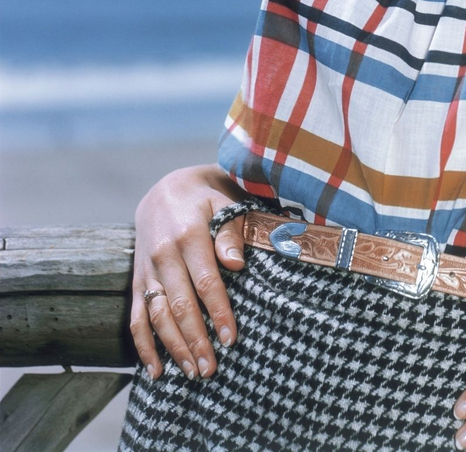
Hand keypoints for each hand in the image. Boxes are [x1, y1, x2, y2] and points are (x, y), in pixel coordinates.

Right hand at [128, 163, 247, 382]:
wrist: (167, 189)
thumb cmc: (206, 199)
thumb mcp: (223, 203)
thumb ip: (230, 232)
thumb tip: (234, 264)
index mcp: (188, 235)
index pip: (206, 282)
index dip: (218, 312)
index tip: (230, 339)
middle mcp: (163, 255)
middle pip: (180, 305)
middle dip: (196, 339)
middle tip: (211, 368)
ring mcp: (147, 270)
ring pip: (157, 316)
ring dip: (173, 347)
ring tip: (191, 372)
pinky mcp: (136, 281)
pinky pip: (136, 318)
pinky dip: (143, 346)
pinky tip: (154, 370)